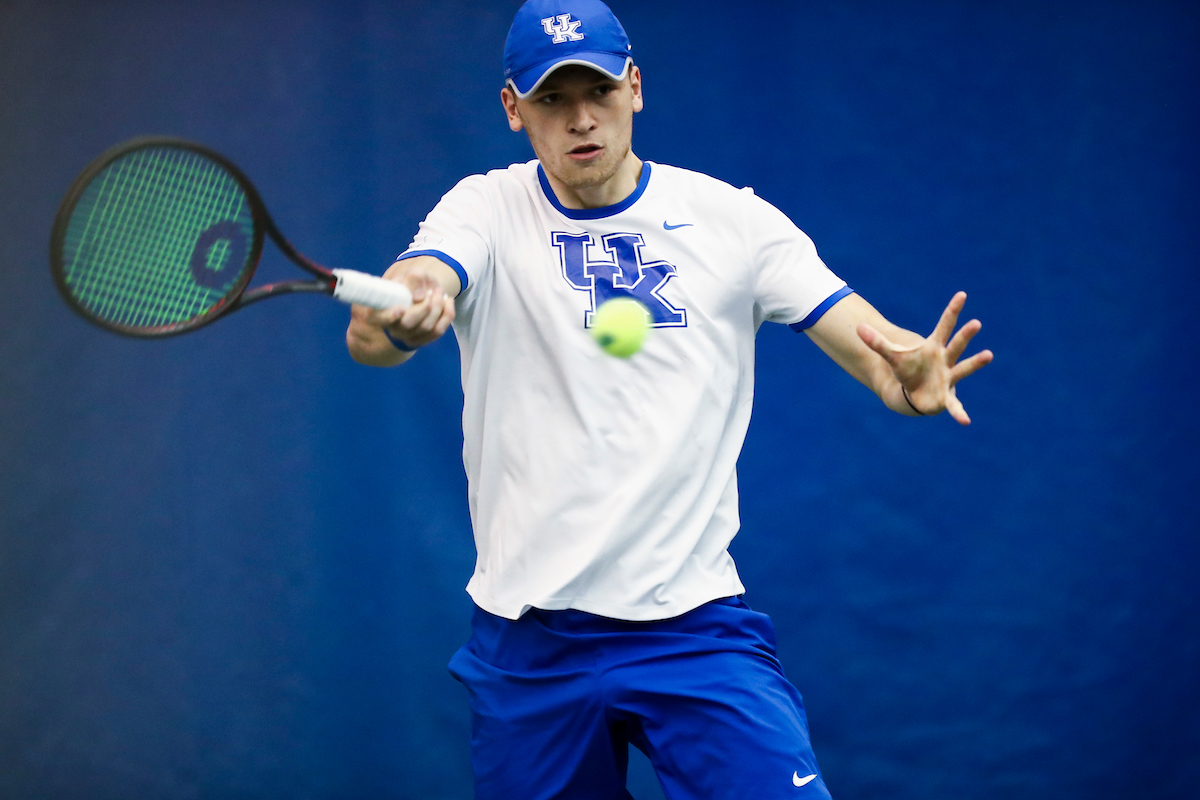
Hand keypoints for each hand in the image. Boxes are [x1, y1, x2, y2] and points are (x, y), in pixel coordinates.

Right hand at [357, 260, 455, 350]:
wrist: (423, 292)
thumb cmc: (413, 283)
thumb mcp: (413, 274)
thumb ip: (415, 277)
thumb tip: (419, 297)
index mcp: (381, 311)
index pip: (380, 318)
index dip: (390, 316)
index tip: (401, 308)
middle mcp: (393, 327)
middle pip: (408, 324)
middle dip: (425, 307)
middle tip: (434, 290)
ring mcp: (408, 336)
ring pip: (426, 327)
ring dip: (438, 307)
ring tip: (439, 291)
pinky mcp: (424, 339)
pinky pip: (438, 331)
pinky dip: (447, 314)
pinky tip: (448, 301)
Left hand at [856, 292, 992, 424]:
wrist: (914, 391)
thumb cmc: (908, 368)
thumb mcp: (891, 355)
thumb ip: (877, 342)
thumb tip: (857, 328)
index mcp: (934, 347)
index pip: (944, 325)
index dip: (952, 310)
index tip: (962, 294)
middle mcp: (945, 360)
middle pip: (956, 345)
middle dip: (965, 335)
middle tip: (976, 322)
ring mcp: (949, 377)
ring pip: (963, 368)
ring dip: (975, 363)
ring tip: (988, 354)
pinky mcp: (946, 396)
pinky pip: (954, 405)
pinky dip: (959, 413)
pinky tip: (965, 421)